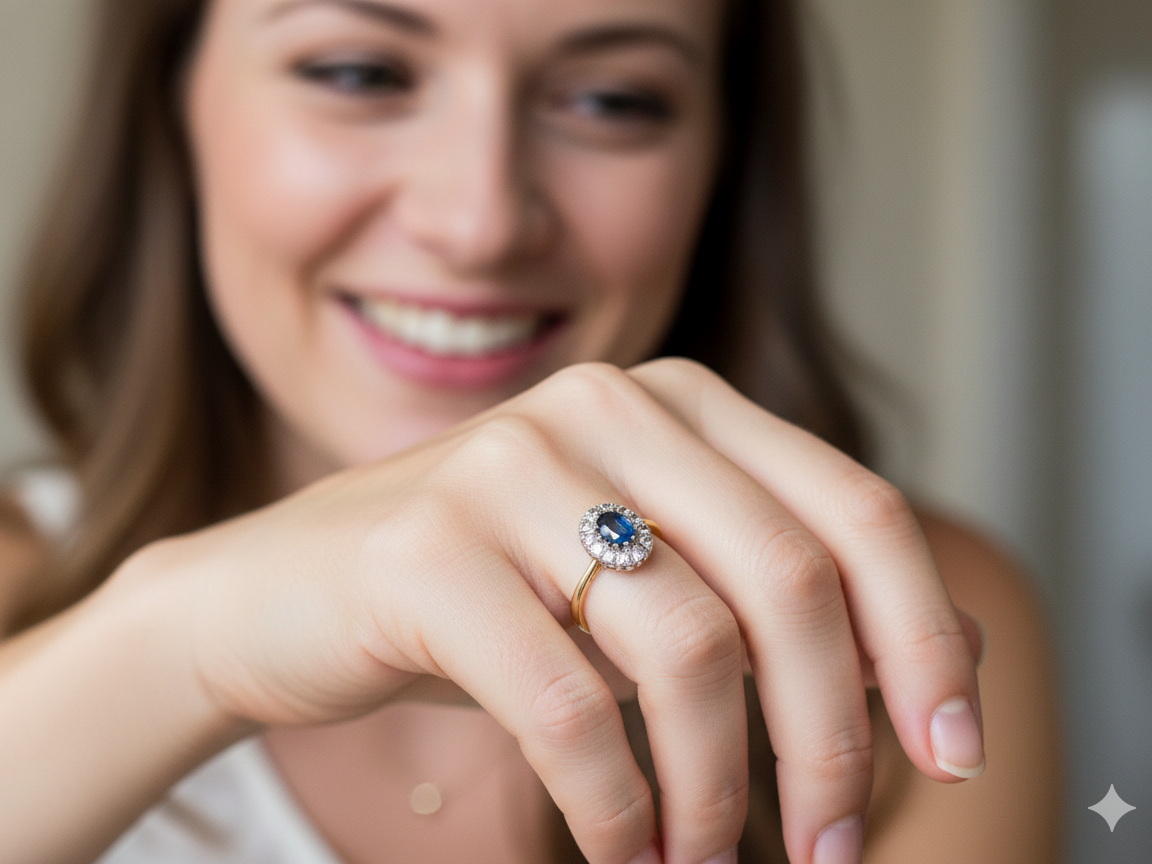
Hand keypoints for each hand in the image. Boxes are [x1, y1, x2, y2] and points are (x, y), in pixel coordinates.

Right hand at [138, 359, 981, 863]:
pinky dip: (615, 807)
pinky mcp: (426, 549)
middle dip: (830, 739)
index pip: (853, 510)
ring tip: (703, 857)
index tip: (950, 756)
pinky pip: (569, 707)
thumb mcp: (643, 574)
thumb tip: (948, 651)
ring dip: (717, 791)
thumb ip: (772, 587)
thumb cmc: (483, 595)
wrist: (278, 596)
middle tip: (827, 848)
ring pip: (687, 652)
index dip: (921, 640)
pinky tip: (622, 849)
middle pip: (788, 580)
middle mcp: (606, 407)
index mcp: (678, 401)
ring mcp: (510, 466)